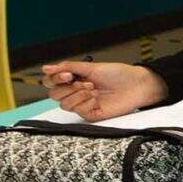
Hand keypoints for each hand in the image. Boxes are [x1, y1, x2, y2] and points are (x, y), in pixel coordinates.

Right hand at [40, 61, 166, 121]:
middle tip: (83, 82)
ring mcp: (83, 104)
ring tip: (92, 88)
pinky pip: (78, 111)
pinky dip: (85, 103)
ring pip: (64, 104)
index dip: (55, 79)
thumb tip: (46, 68)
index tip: (67, 75)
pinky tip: (96, 98)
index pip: (52, 82)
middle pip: (54, 95)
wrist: (136, 85)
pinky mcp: (91, 114)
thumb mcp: (91, 67)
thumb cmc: (118, 74)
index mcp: (75, 79)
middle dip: (66, 88)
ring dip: (76, 95)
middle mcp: (76, 92)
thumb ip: (68, 67)